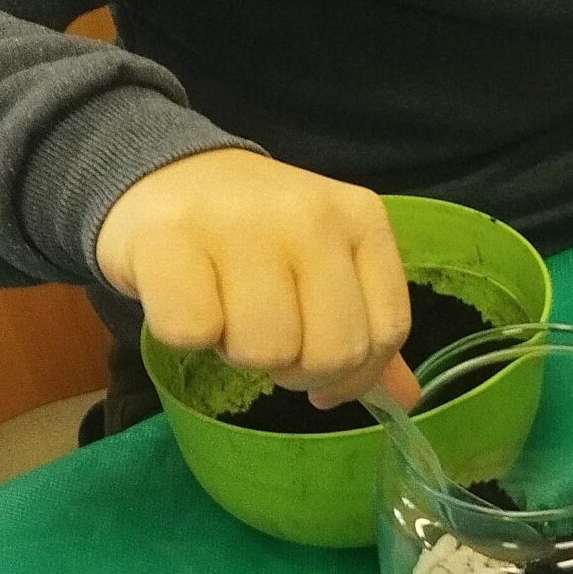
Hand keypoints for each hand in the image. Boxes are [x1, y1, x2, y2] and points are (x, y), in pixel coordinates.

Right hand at [95, 147, 412, 407]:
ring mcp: (240, 221)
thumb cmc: (254, 234)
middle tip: (261, 332)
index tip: (314, 373)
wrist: (167, 174)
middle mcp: (310, 215)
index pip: (386, 333)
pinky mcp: (169, 236)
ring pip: (264, 350)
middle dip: (291, 367)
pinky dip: (184, 334)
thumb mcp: (324, 265)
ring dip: (235, 349)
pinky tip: (185, 296)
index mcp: (362, 219)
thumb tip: (405, 399)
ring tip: (223, 307)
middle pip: (329, 353)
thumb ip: (364, 325)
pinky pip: (192, 333)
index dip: (351, 376)